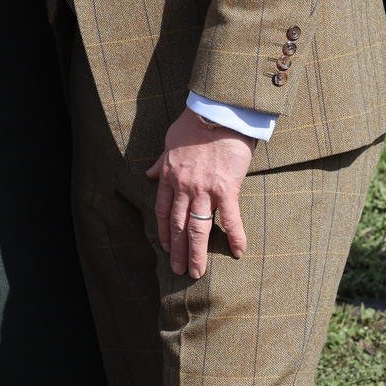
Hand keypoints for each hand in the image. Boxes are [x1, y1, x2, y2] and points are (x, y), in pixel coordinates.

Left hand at [146, 110, 254, 277]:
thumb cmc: (194, 124)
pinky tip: (237, 252)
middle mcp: (184, 188)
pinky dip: (234, 236)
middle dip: (179, 251)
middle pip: (178, 226)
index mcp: (169, 177)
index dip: (164, 233)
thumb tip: (148, 173)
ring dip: (197, 252)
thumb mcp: (169, 142)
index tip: (167, 248)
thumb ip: (160, 162)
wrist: (217, 113)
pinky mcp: (226, 188)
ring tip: (197, 272)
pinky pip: (230, 218)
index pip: (162, 212)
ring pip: (198, 228)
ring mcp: (204, 190)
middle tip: (180, 271)